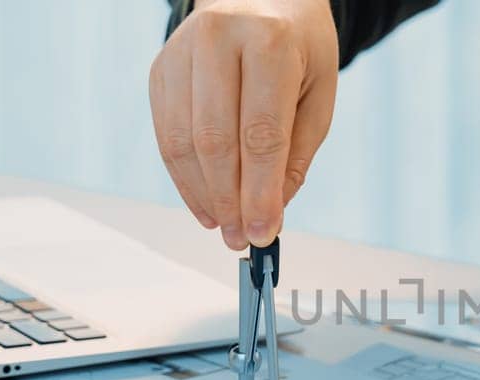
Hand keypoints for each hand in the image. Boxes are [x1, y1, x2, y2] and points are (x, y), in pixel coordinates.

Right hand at [148, 0, 338, 249]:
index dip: (261, 191)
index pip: (261, 133)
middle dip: (230, 200)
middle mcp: (218, 39)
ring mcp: (180, 52)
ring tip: (226, 226)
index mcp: (270, 41)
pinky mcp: (160, 69)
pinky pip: (166, 135)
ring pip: (183, 142)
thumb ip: (297, 152)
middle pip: (216, 141)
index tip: (266, 232)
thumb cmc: (297, 46)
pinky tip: (206, 203)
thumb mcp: (318, 92)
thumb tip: (270, 210)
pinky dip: (184, 178)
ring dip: (204, 195)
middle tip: (244, 239)